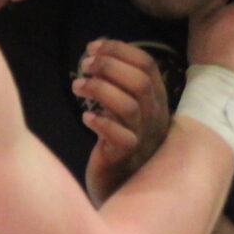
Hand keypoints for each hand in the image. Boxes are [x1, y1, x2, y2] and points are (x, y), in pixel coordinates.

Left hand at [74, 39, 170, 204]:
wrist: (119, 186)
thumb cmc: (117, 142)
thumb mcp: (123, 107)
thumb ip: (116, 82)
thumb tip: (95, 47)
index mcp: (156, 100)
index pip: (147, 65)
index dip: (119, 50)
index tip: (92, 47)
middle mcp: (154, 118)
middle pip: (140, 82)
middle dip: (109, 66)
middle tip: (84, 65)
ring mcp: (143, 139)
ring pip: (130, 106)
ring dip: (100, 90)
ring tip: (76, 86)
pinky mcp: (125, 158)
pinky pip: (119, 137)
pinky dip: (100, 123)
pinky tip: (86, 117)